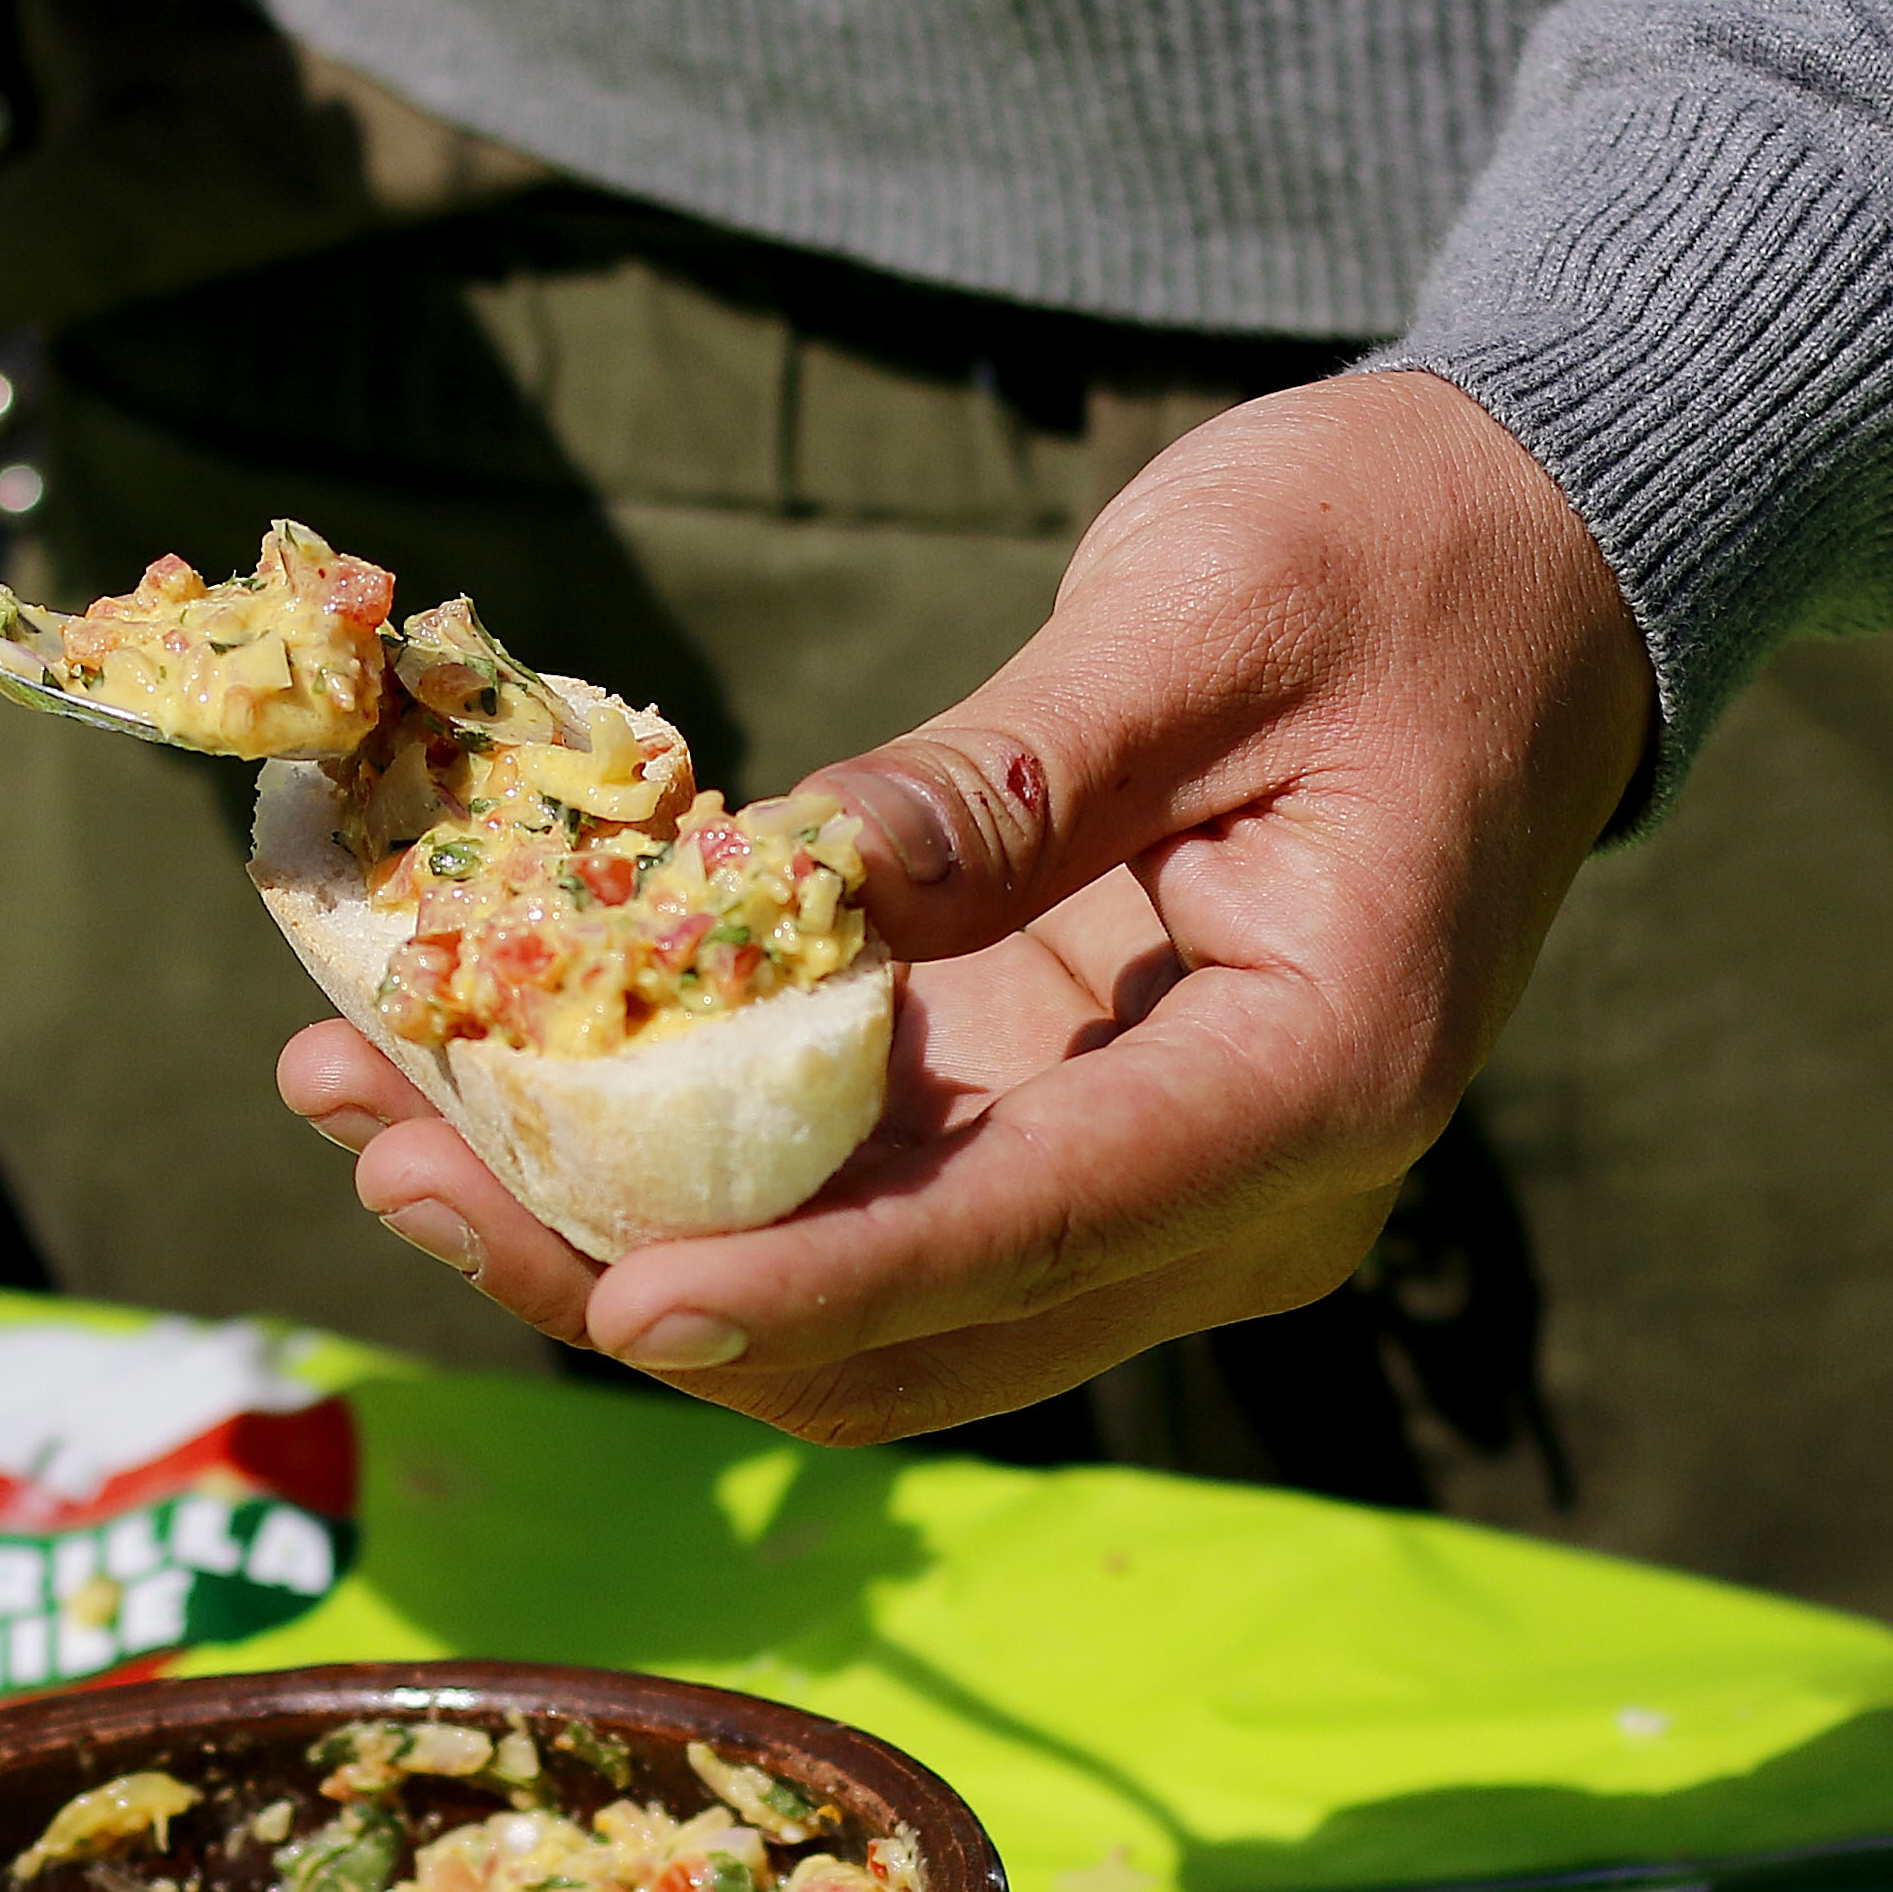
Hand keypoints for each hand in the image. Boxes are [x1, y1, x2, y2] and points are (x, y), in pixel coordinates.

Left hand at [280, 369, 1651, 1446]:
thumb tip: (786, 892)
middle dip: (628, 1273)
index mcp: (1317, 1079)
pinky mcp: (1052, 1136)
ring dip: (603, 1235)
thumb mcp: (1201, 624)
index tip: (619, 1296)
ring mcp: (1136, 1188)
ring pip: (845, 1304)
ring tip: (371, 1117)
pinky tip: (483, 1069)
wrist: (1521, 571)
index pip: (1033, 1231)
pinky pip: (845, 1205)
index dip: (813, 1278)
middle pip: (900, 1325)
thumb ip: (1004, 777)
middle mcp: (1236, 1196)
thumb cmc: (1392, 566)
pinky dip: (668, 1162)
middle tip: (388, 1158)